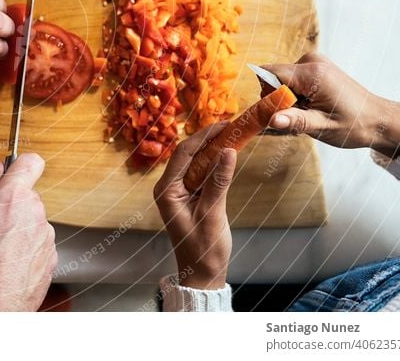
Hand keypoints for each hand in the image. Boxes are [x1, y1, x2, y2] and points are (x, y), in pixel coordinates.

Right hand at [0, 154, 56, 310]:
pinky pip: (38, 242)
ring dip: (18, 229)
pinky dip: (26, 249)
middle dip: (11, 204)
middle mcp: (35, 213)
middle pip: (28, 195)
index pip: (30, 161)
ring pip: (33, 220)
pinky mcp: (52, 257)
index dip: (21, 164)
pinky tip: (7, 263)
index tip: (13, 170)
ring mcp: (47, 236)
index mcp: (11, 197)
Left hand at [154, 123, 235, 289]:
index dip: (203, 136)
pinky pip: (201, 173)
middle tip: (232, 125)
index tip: (224, 124)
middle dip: (209, 139)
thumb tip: (228, 151)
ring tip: (233, 134)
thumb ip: (218, 182)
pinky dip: (214, 163)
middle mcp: (168, 187)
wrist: (203, 274)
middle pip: (188, 154)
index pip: (183, 154)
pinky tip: (228, 154)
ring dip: (213, 149)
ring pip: (195, 162)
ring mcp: (178, 192)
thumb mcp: (212, 214)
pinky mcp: (190, 196)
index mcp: (166, 191)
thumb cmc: (204, 249)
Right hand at [263, 52, 399, 157]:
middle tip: (299, 118)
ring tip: (308, 113)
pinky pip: (292, 78)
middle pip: (274, 77)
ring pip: (281, 79)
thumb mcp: (323, 127)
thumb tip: (271, 120)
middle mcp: (311, 61)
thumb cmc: (354, 125)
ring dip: (288, 99)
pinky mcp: (316, 66)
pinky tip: (311, 107)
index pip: (269, 75)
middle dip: (279, 99)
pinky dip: (296, 94)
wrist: (378, 119)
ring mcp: (314, 61)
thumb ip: (295, 121)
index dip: (269, 96)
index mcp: (312, 74)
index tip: (283, 113)